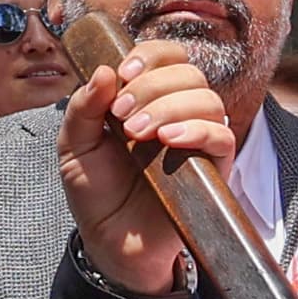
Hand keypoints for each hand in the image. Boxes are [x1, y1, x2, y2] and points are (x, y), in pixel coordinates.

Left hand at [56, 37, 237, 297]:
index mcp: (147, 98)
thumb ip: (83, 107)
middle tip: (122, 116)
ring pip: (208, 100)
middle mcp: (178, 113)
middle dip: (152, 86)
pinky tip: (168, 140)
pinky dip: (197, 130)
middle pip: (188, 72)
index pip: (166, 56)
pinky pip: (222, 136)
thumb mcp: (75, 145)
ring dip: (170, 107)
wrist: (110, 241)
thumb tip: (105, 70)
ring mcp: (198, 140)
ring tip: (138, 134)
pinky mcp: (214, 169)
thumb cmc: (96, 191)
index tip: (123, 73)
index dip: (150, 56)